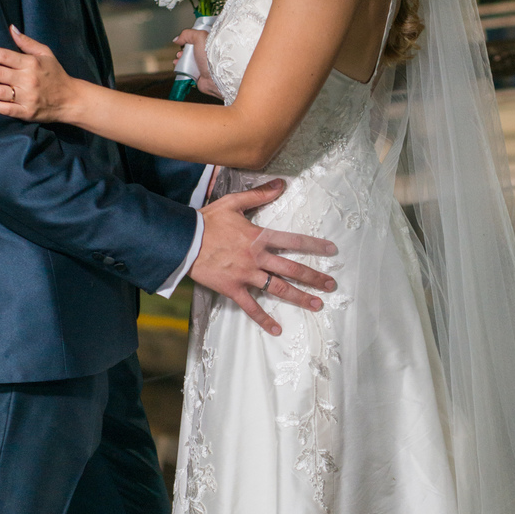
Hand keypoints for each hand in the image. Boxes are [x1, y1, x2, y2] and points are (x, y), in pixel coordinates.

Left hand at [0, 27, 71, 120]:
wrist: (71, 100)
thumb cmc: (56, 74)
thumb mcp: (45, 53)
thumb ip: (27, 42)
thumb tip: (11, 28)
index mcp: (31, 64)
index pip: (4, 56)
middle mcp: (28, 80)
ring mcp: (27, 98)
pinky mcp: (26, 112)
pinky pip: (6, 109)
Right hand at [174, 27, 222, 97]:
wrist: (215, 76)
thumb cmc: (211, 56)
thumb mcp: (199, 37)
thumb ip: (187, 34)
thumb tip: (178, 39)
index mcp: (208, 45)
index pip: (196, 40)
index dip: (187, 41)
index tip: (183, 42)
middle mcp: (205, 55)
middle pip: (190, 52)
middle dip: (182, 52)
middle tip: (180, 54)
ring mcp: (202, 66)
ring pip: (187, 62)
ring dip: (180, 61)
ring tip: (177, 61)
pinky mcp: (198, 76)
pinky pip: (187, 72)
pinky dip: (181, 70)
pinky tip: (179, 68)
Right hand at [190, 180, 337, 334]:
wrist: (183, 240)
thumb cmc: (207, 220)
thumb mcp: (233, 202)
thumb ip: (260, 194)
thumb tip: (281, 183)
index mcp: (259, 237)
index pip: (293, 241)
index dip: (314, 245)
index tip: (331, 250)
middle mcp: (257, 257)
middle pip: (292, 269)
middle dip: (314, 277)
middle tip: (331, 285)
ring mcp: (246, 275)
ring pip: (278, 288)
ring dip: (299, 297)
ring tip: (317, 305)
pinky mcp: (233, 289)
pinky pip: (251, 307)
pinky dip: (264, 319)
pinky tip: (277, 330)